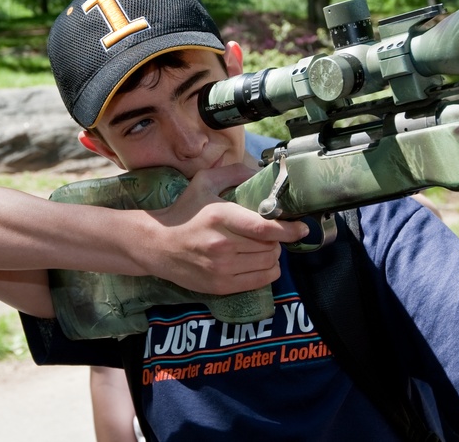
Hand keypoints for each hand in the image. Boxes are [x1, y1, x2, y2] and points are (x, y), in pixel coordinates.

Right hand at [144, 164, 308, 294]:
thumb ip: (233, 173)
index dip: (289, 229)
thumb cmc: (183, 212)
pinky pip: (260, 281)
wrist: (156, 244)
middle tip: (271, 233)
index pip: (265, 229)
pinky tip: (261, 262)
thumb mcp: (203, 182)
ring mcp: (221, 268)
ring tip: (264, 246)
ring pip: (268, 264)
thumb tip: (260, 172)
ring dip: (273, 254)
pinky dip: (268, 271)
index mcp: (221, 217)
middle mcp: (222, 245)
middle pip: (270, 247)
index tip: (302, 227)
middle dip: (278, 239)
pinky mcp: (220, 286)